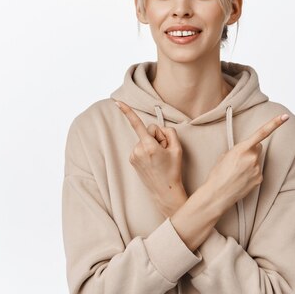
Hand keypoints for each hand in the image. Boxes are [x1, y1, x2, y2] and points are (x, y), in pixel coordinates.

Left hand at [114, 99, 186, 216]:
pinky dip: (148, 150)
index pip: (137, 124)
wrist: (164, 191)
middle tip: (165, 151)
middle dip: (158, 137)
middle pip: (149, 131)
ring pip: (144, 139)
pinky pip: (141, 147)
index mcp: (149, 146)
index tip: (117, 101)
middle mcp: (138, 150)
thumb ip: (169, 132)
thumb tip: (159, 129)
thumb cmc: (173, 170)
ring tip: (159, 158)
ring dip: (152, 145)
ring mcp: (133, 155)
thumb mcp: (177, 148)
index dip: (127, 111)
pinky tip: (153, 161)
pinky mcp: (132, 160)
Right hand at [204, 113, 289, 212]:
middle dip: (252, 150)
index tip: (285, 117)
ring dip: (250, 163)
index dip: (275, 123)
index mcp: (242, 148)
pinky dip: (251, 173)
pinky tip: (241, 179)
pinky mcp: (259, 179)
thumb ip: (237, 150)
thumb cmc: (217, 175)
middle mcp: (252, 158)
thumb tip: (244, 152)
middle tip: (239, 160)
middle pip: (258, 147)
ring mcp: (257, 169)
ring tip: (237, 172)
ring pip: (257, 160)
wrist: (217, 194)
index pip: (261, 133)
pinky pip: (257, 171)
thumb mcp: (224, 156)